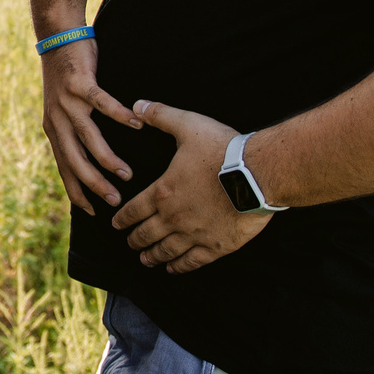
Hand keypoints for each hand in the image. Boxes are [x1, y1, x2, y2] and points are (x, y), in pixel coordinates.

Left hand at [40, 40, 138, 215]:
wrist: (57, 38)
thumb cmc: (68, 77)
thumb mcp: (64, 109)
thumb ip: (73, 132)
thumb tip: (90, 159)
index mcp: (54, 129)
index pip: (64, 168)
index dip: (76, 191)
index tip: (92, 213)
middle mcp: (57, 119)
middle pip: (75, 160)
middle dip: (94, 185)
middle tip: (114, 202)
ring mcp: (68, 102)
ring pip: (88, 138)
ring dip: (107, 158)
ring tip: (126, 173)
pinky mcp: (80, 83)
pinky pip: (102, 103)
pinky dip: (121, 115)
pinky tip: (138, 124)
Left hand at [106, 101, 271, 272]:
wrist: (258, 175)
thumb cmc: (224, 149)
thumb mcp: (188, 125)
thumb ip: (160, 116)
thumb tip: (137, 105)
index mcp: (163, 191)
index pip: (134, 210)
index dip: (122, 219)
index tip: (115, 225)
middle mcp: (173, 217)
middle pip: (146, 234)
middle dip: (135, 240)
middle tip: (130, 243)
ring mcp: (194, 234)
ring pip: (165, 251)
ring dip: (152, 256)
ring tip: (145, 260)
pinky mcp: (215, 246)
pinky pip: (191, 261)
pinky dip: (179, 267)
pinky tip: (173, 269)